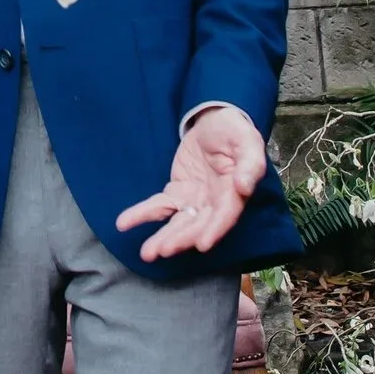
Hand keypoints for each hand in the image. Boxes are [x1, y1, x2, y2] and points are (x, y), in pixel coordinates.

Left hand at [116, 106, 265, 260]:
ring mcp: (194, 200)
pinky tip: (124, 223)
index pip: (225, 216)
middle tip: (163, 250)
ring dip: (163, 237)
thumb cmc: (235, 132)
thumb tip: (244, 186)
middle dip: (181, 239)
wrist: (214, 121)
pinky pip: (158, 206)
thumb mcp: (247, 141)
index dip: (214, 230)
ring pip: (178, 223)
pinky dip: (142, 214)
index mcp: (234, 194)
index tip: (202, 245)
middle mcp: (215, 204)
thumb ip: (250, 164)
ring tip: (147, 252)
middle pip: (198, 225)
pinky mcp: (177, 192)